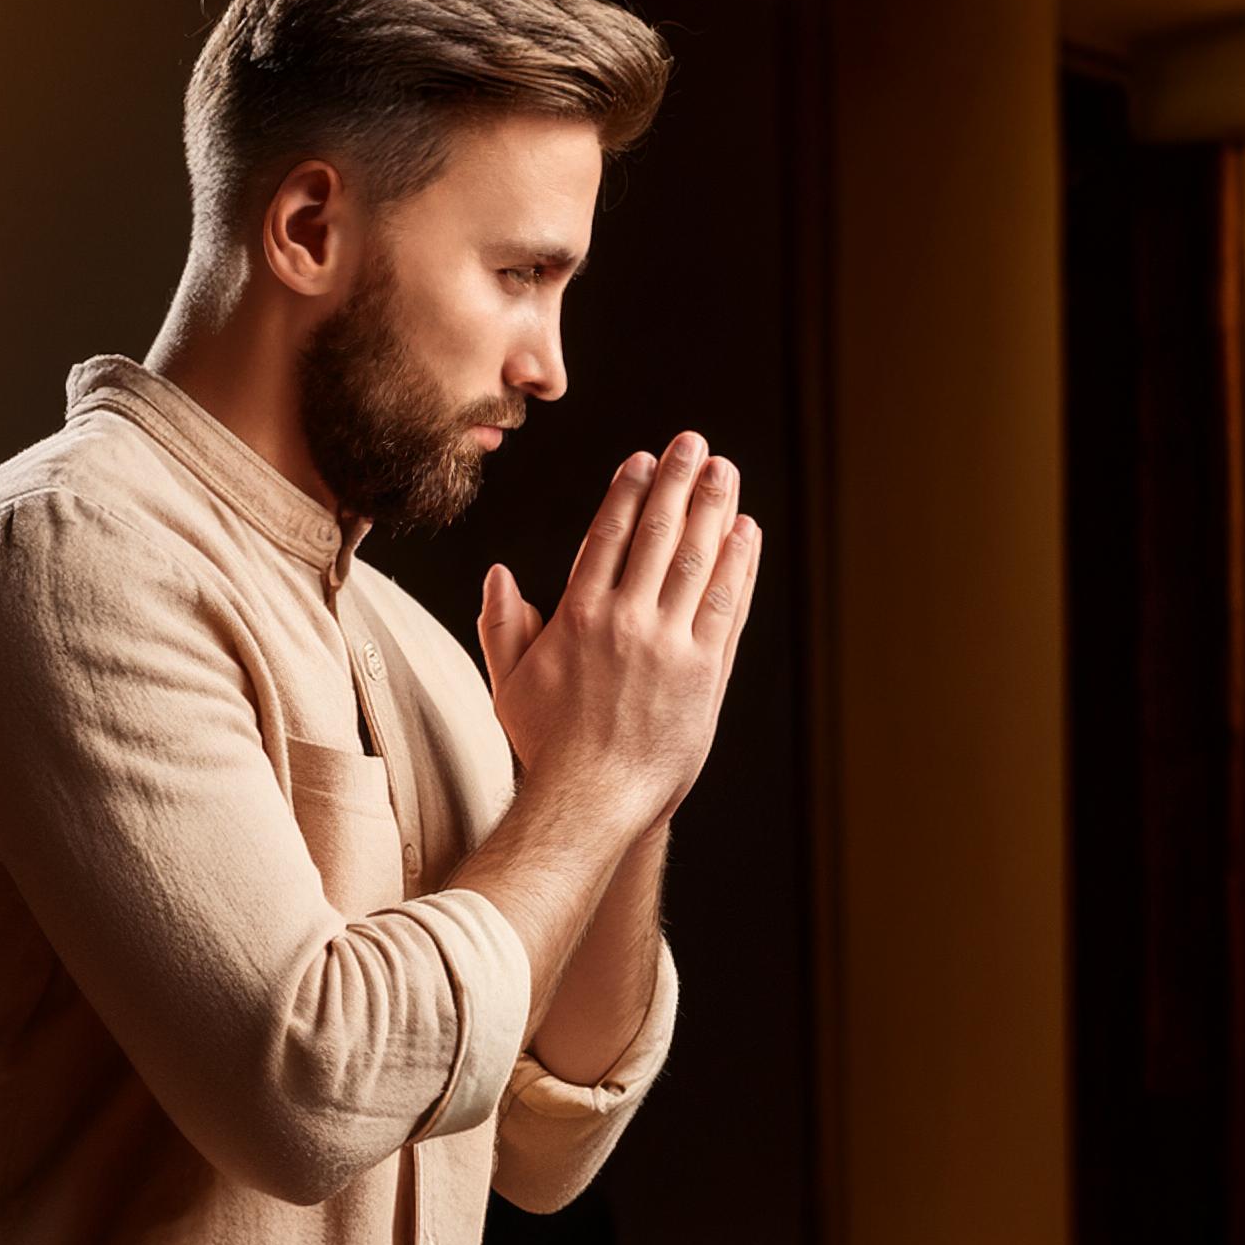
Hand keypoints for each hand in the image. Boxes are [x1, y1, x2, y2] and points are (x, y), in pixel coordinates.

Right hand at [476, 434, 761, 831]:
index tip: (645, 460)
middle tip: (694, 444)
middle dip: (679, 482)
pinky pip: (726, 606)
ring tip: (725, 472)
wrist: (591, 801)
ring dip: (715, 509)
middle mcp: (627, 622)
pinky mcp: (705, 673)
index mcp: (579, 617)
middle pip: (658, 534)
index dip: (629, 492)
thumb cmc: (548, 747)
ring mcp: (670, 646)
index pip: (608, 536)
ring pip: (698, 561)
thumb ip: (502, 625)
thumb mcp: (509, 684)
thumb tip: (498, 575)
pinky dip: (738, 566)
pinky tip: (746, 533)